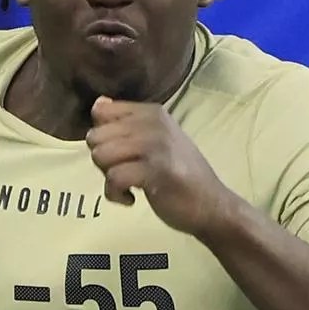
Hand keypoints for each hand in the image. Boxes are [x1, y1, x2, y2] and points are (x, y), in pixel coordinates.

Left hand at [87, 97, 240, 236]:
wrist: (212, 205)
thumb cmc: (181, 175)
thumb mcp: (156, 140)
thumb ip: (128, 124)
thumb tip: (98, 104)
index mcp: (152, 112)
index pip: (102, 112)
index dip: (103, 138)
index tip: (121, 154)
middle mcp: (153, 123)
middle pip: (96, 136)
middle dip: (103, 160)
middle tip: (125, 173)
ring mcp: (155, 145)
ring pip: (101, 155)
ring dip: (108, 178)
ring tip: (128, 185)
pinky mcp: (155, 171)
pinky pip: (113, 178)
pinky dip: (115, 194)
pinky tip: (131, 199)